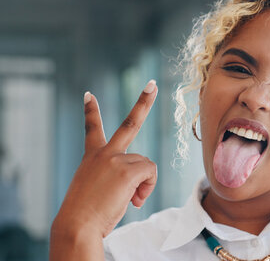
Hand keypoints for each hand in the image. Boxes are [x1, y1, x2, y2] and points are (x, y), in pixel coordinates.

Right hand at [52, 81, 158, 238]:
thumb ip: (118, 179)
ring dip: (144, 184)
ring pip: (147, 165)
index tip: (89, 94)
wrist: (77, 225)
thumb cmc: (86, 215)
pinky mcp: (128, 169)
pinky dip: (148, 187)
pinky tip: (135, 199)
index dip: (91, 110)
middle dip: (143, 102)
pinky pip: (151, 173)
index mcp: (92, 157)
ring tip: (129, 199)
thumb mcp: (99, 189)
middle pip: (130, 123)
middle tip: (153, 84)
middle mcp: (104, 153)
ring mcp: (116, 159)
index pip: (92, 129)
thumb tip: (139, 189)